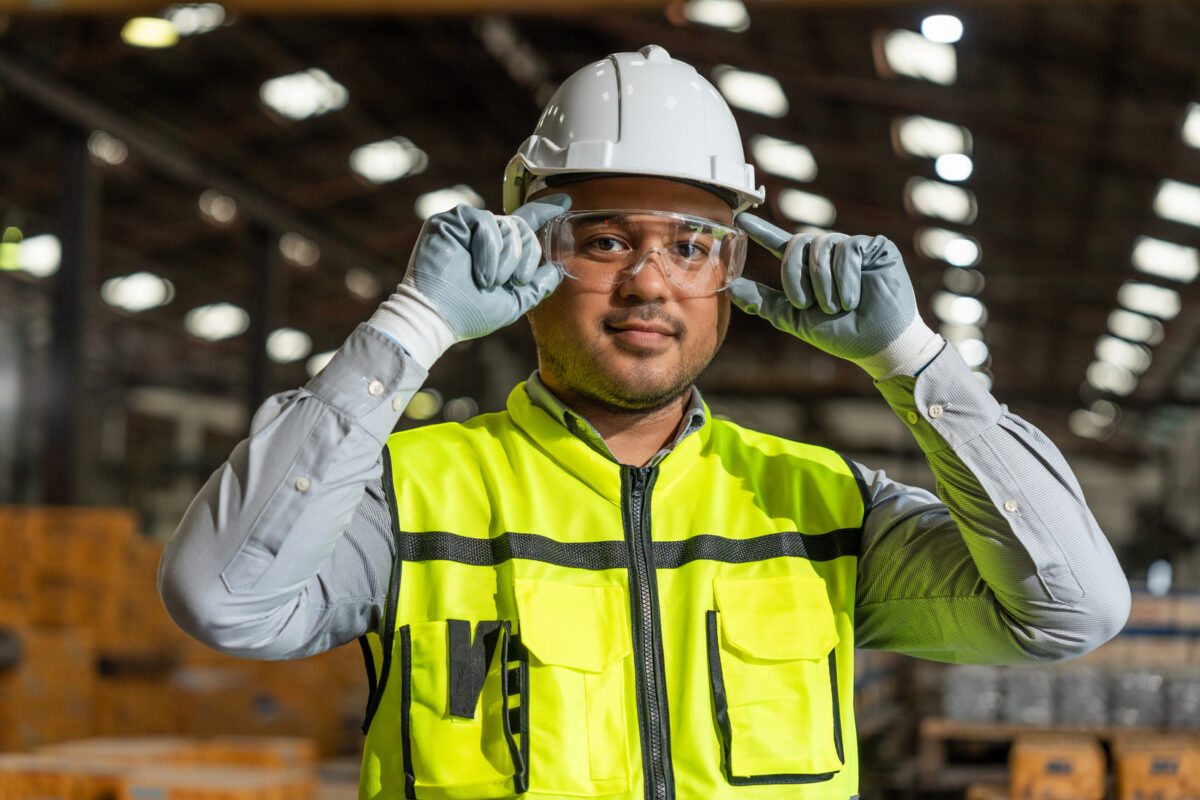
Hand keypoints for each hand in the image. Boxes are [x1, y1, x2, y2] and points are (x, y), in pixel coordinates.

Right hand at [368, 195, 570, 366]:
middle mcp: (483, 235)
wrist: (438, 317)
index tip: (564, 202)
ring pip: (507, 225)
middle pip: (522, 227)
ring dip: (504, 259)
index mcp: (498, 251)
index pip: (525, 223)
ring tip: (488, 282)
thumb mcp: (513, 302)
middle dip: (524, 256)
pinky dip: (488, 249)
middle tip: (510, 282)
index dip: (545, 211)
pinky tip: (481, 272)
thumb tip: (556, 270)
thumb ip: (536, 285)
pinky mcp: (450, 220)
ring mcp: (466, 226)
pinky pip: (485, 221)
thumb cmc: (470, 314)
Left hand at [728, 214, 941, 379]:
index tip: (740, 219)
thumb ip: (763, 301)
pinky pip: (848, 249)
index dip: (761, 231)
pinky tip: (854, 298)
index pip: (781, 244)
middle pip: (798, 243)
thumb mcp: (794, 317)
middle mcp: (828, 254)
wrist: (878, 344)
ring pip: (821, 246)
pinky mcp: (875, 246)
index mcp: (808, 270)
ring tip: (838, 306)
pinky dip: (846, 277)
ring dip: (824, 282)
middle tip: (809, 305)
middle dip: (797, 275)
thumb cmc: (840, 334)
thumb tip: (729, 288)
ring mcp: (852, 247)